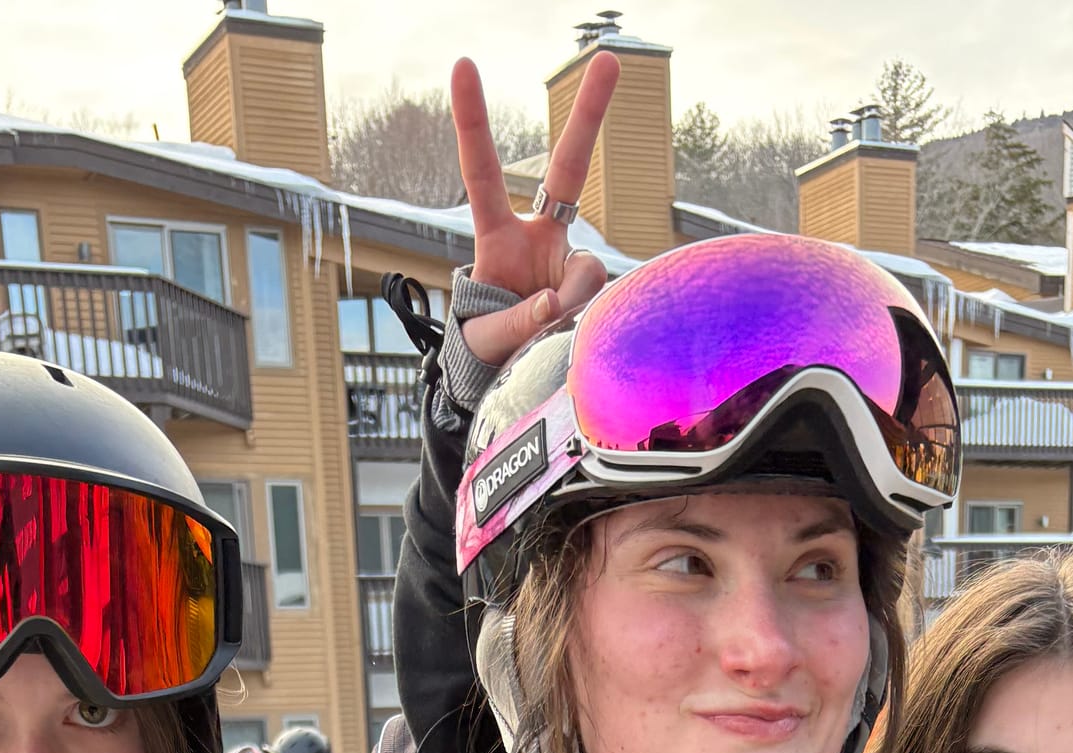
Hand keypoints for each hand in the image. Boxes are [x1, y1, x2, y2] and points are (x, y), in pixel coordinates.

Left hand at [451, 53, 616, 366]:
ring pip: (586, 269)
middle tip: (607, 58)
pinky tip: (570, 333)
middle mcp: (539, 235)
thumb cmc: (488, 347)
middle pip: (569, 166)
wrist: (513, 375)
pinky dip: (587, 319)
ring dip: (569, 307)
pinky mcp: (592, 287)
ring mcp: (569, 258)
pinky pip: (599, 298)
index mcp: (498, 237)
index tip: (465, 65)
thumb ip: (521, 321)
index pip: (482, 172)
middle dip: (589, 113)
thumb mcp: (489, 338)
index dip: (472, 120)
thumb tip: (558, 302)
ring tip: (545, 335)